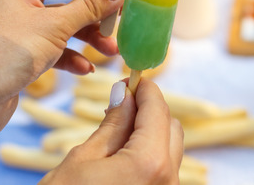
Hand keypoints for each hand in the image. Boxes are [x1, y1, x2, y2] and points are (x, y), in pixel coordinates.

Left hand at [0, 0, 127, 142]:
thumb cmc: (5, 55)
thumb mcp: (54, 27)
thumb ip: (90, 6)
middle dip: (97, 9)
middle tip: (125, 14)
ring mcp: (20, 26)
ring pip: (64, 23)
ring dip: (89, 36)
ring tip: (112, 48)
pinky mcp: (23, 52)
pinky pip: (55, 46)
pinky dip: (72, 55)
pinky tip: (86, 68)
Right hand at [41, 79, 183, 184]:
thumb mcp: (82, 159)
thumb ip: (112, 124)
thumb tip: (125, 92)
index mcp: (150, 164)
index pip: (158, 110)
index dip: (145, 89)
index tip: (131, 78)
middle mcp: (168, 181)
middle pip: (171, 128)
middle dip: (149, 111)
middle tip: (120, 104)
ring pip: (170, 150)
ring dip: (149, 134)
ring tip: (115, 133)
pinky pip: (163, 172)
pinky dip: (148, 156)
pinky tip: (121, 157)